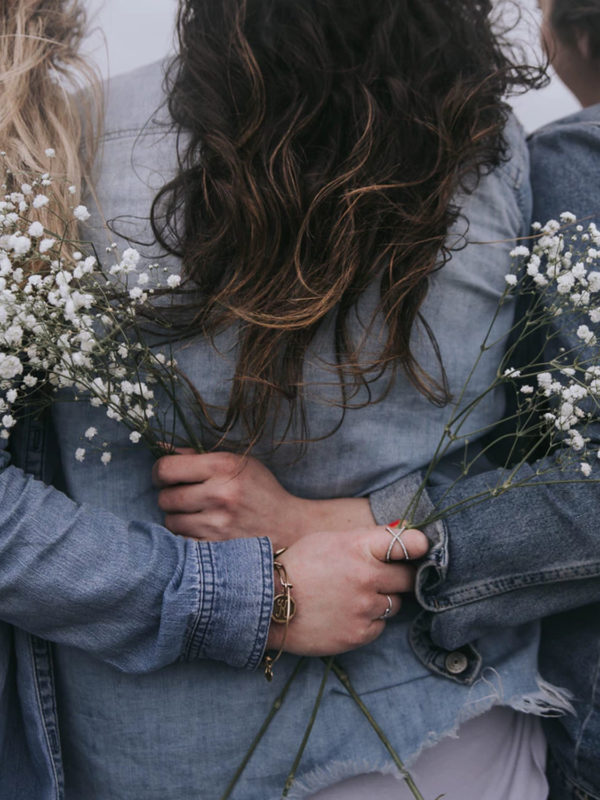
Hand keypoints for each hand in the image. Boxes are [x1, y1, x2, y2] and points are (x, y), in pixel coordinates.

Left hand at [153, 450, 374, 547]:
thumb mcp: (237, 463)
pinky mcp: (217, 548)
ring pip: (170, 521)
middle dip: (169, 496)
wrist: (288, 526)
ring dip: (178, 518)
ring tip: (196, 514)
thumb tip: (160, 447)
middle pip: (165, 497)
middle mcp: (219, 494)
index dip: (159, 473)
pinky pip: (181, 542)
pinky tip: (201, 530)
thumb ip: (198, 455)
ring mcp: (217, 524)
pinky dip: (187, 536)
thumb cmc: (260, 490)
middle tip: (184, 497)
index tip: (166, 477)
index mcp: (222, 466)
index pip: (166, 468)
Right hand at [266, 525, 428, 656]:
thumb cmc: (298, 565)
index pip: (408, 543)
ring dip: (381, 600)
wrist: (267, 603)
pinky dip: (368, 621)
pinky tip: (345, 614)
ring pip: (394, 604)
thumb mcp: (329, 540)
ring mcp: (364, 607)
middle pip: (408, 578)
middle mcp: (366, 576)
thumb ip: (364, 540)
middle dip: (399, 577)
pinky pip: (379, 626)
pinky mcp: (359, 634)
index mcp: (359, 547)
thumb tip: (398, 535)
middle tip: (382, 577)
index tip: (421, 549)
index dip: (419, 546)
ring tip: (353, 597)